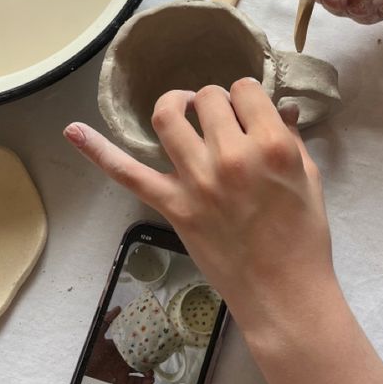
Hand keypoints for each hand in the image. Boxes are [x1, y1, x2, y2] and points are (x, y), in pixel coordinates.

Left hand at [64, 81, 334, 340]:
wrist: (283, 292)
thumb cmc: (304, 237)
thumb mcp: (309, 179)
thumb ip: (290, 139)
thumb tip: (275, 109)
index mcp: (272, 146)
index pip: (244, 90)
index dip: (245, 97)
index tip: (246, 112)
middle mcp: (232, 157)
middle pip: (207, 97)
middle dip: (213, 100)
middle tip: (219, 118)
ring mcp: (197, 182)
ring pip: (168, 117)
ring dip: (173, 104)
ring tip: (181, 109)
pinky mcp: (173, 206)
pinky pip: (129, 174)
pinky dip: (98, 151)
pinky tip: (73, 131)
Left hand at [84, 307, 154, 383]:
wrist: (83, 378)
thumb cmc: (89, 356)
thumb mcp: (97, 336)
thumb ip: (106, 322)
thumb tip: (118, 308)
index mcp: (116, 347)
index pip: (131, 342)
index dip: (141, 340)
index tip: (151, 338)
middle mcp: (120, 359)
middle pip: (138, 356)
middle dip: (148, 356)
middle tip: (156, 355)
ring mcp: (121, 371)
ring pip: (139, 369)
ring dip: (148, 370)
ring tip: (152, 371)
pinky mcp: (121, 382)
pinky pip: (135, 383)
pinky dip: (143, 382)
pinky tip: (150, 380)